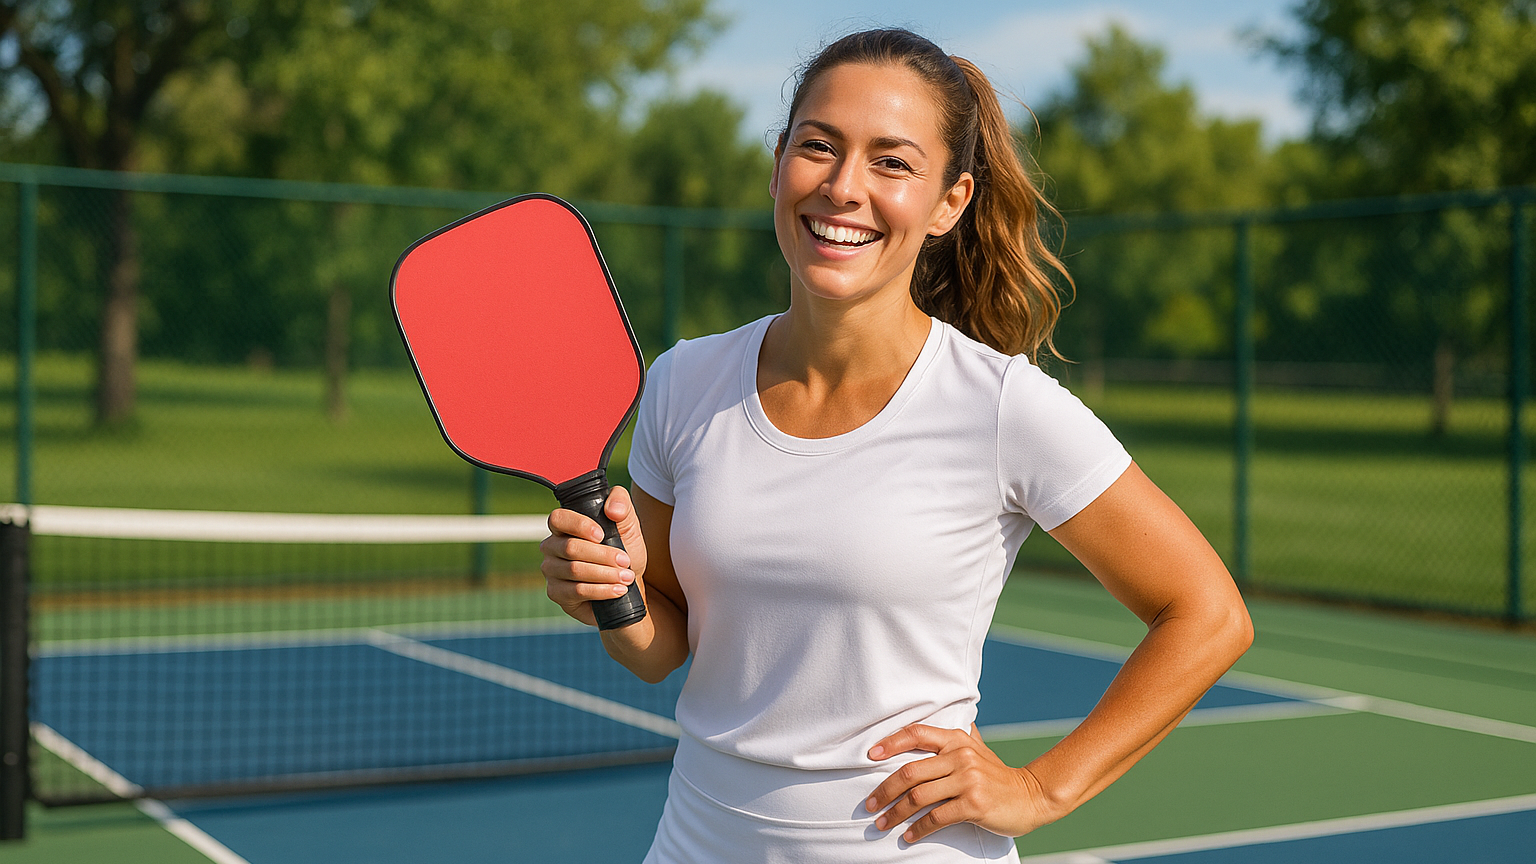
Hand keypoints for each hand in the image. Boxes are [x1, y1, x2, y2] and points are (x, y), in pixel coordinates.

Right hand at [540, 486, 647, 626]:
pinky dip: (601, 590)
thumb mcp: (628, 524)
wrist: (628, 583)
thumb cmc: (624, 550)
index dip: (579, 526)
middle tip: (625, 561)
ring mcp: (551, 570)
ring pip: (575, 570)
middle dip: (603, 555)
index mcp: (564, 526)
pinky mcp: (556, 593)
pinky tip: (617, 590)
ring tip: (626, 577)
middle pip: (570, 548)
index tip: (602, 535)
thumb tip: (613, 510)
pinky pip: (576, 591)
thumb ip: (622, 504)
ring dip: (605, 574)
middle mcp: (552, 546)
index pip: (558, 519)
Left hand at [865, 724, 1059, 842]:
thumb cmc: (997, 776)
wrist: (1032, 796)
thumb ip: (953, 740)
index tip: (870, 756)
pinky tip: (908, 836)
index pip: (916, 734)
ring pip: (918, 797)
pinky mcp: (974, 804)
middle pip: (910, 772)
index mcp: (957, 739)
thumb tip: (922, 732)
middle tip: (869, 805)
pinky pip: (936, 818)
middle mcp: (960, 756)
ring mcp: (968, 780)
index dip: (890, 743)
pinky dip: (918, 829)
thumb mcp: (977, 750)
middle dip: (884, 791)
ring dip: (895, 813)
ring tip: (882, 824)